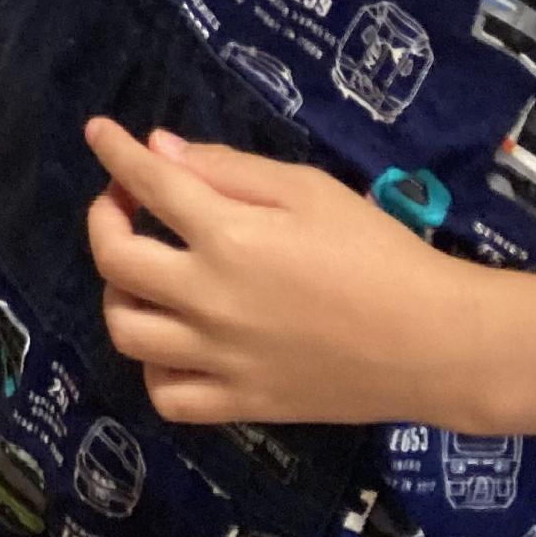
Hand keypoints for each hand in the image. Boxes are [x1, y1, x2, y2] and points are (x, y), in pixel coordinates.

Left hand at [83, 119, 482, 426]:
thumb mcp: (309, 189)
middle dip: (104, 218)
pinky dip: (154, 368)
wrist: (435, 343)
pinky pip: (167, 396)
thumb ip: (229, 169)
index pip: (148, 183)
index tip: (100, 133)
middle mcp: (209, 299)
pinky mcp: (241, 403)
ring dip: (118, 292)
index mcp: (229, 236)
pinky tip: (173, 342)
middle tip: (125, 202)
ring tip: (144, 272)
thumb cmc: (378, 253)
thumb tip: (160, 149)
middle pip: (115, 261)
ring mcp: (220, 358)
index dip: (114, 151)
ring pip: (126, 332)